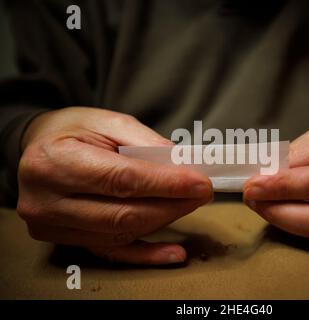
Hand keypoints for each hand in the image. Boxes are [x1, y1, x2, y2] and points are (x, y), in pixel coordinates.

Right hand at [17, 107, 212, 263]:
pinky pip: (112, 252)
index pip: (120, 179)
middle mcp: (46, 201)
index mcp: (54, 162)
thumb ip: (144, 141)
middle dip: (171, 204)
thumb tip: (183, 165)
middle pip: (123, 213)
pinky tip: (174, 252)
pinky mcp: (65, 241)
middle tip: (201, 193)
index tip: (200, 183)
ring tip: (189, 205)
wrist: (40, 148)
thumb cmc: (73, 131)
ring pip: (121, 233)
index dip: (165, 184)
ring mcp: (52, 227)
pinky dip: (146, 254)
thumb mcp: (107, 122)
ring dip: (163, 222)